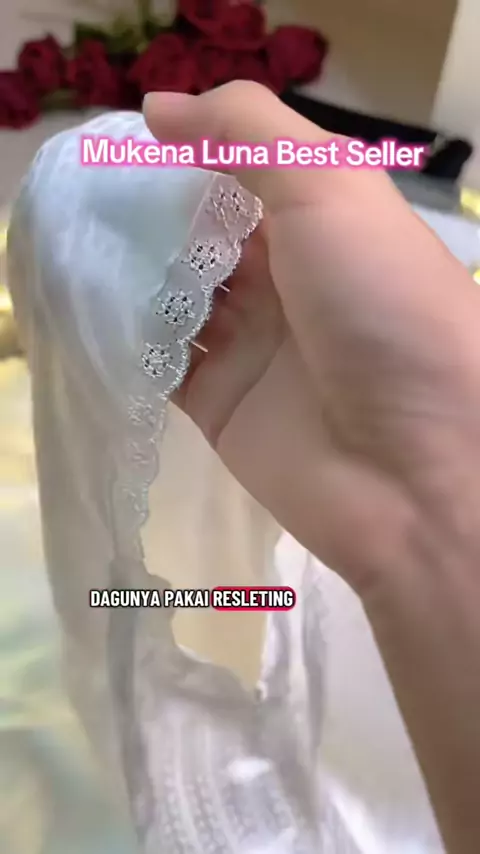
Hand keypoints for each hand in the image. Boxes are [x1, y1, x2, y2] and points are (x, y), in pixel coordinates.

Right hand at [145, 82, 479, 594]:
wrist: (414, 467)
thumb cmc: (381, 306)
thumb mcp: (330, 187)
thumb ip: (246, 132)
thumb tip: (158, 106)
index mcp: (323, 223)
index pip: (243, 174)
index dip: (189, 155)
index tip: (130, 146)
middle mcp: (287, 283)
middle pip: (203, 236)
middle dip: (152, 217)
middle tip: (94, 204)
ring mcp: (253, 347)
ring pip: (176, 297)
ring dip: (134, 275)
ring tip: (84, 253)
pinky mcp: (221, 405)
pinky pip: (163, 363)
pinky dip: (130, 339)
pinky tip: (95, 313)